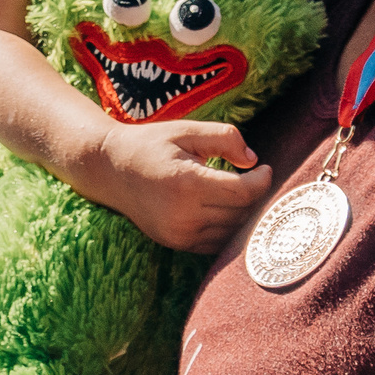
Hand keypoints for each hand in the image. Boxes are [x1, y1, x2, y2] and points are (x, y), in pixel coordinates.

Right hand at [89, 120, 273, 254]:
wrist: (110, 169)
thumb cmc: (150, 144)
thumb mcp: (186, 130)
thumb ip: (223, 138)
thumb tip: (253, 161)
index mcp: (187, 184)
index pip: (243, 192)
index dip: (262, 181)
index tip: (265, 168)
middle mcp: (183, 215)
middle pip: (240, 213)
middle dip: (255, 196)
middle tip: (257, 178)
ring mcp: (179, 234)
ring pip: (231, 231)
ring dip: (244, 214)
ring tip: (243, 192)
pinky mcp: (176, 244)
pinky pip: (216, 243)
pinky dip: (228, 229)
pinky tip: (227, 209)